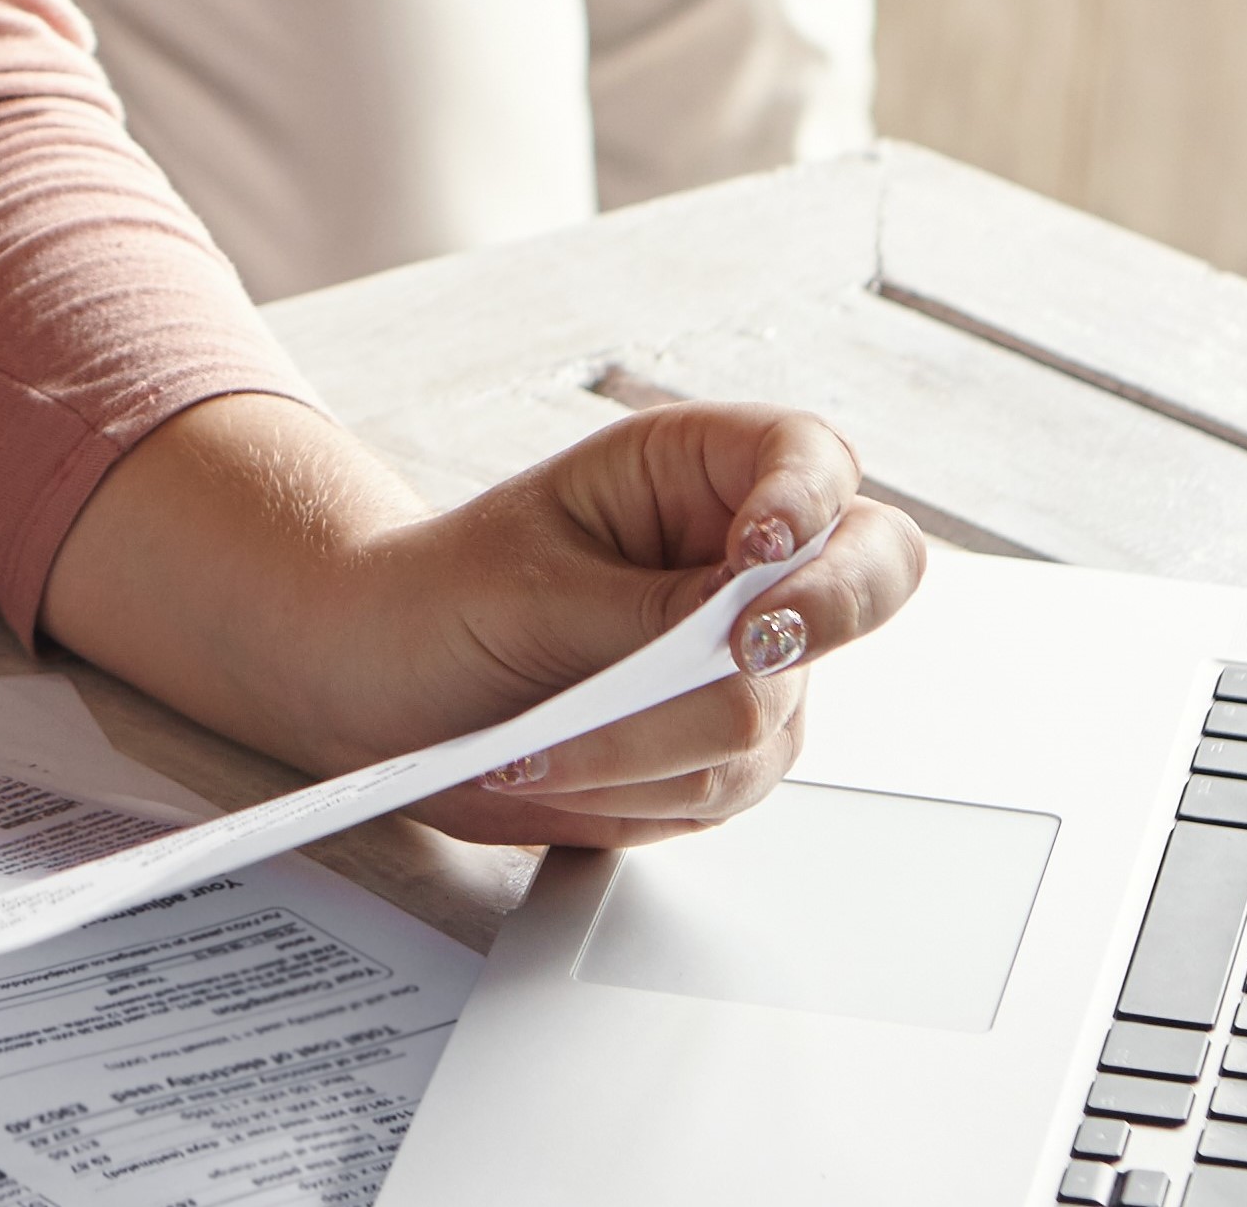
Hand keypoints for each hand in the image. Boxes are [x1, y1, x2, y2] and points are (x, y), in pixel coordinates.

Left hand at [312, 405, 926, 852]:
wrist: (379, 688)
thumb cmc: (438, 600)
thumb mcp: (531, 586)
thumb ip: (649, 613)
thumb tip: (744, 637)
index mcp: (692, 473)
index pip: (810, 458)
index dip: (808, 499)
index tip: (761, 547)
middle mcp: (739, 564)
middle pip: (866, 577)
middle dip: (814, 619)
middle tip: (743, 651)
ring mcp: (745, 662)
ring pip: (775, 711)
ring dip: (657, 740)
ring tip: (542, 744)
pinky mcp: (722, 748)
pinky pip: (730, 783)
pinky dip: (641, 789)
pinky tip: (557, 773)